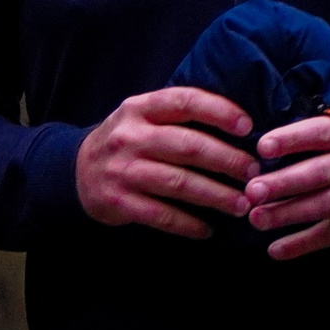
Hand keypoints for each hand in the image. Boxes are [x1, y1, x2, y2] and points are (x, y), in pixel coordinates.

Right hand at [75, 87, 258, 237]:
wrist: (76, 171)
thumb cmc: (126, 142)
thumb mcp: (141, 117)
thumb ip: (177, 116)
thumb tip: (238, 125)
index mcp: (139, 108)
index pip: (184, 101)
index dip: (219, 111)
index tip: (247, 126)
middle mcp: (130, 137)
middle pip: (188, 146)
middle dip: (227, 160)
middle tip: (253, 172)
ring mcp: (123, 171)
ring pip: (179, 184)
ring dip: (216, 195)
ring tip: (241, 204)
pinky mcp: (118, 202)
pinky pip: (162, 215)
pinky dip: (189, 224)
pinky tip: (208, 229)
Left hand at [243, 108, 329, 260]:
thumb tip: (293, 134)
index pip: (321, 132)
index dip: (292, 138)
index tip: (263, 146)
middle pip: (319, 173)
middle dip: (283, 183)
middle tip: (251, 191)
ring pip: (325, 204)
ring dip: (289, 214)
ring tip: (257, 219)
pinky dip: (307, 242)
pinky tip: (279, 250)